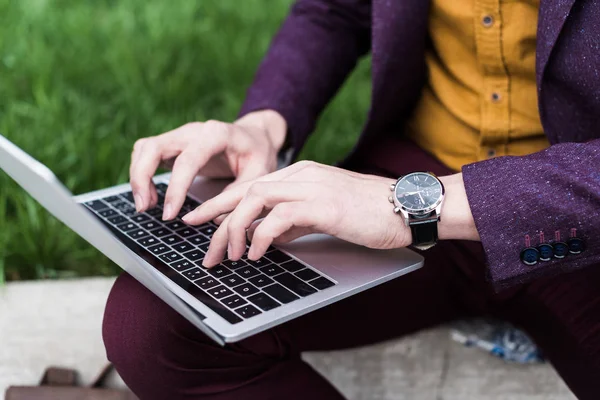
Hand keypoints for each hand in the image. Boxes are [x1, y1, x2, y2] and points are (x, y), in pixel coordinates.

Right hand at [129, 110, 286, 219]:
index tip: (170, 214)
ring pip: (145, 148)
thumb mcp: (259, 174)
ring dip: (138, 177)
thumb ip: (236, 194)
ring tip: (145, 206)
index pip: (188, 159)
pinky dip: (142, 174)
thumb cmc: (258, 154)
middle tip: (144, 209)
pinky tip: (152, 197)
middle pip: (154, 147)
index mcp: (217, 134)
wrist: (255, 135)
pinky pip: (147, 153)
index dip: (176, 187)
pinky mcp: (173, 143)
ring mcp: (180, 135)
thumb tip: (210, 219)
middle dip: (142, 178)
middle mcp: (193, 130)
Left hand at [181, 161, 411, 266]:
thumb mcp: (324, 216)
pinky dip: (260, 236)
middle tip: (205, 250)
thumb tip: (267, 238)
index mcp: (301, 174)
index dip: (220, 204)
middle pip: (245, 192)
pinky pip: (279, 217)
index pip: (251, 186)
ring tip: (228, 256)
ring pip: (255, 199)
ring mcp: (312, 186)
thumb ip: (295, 222)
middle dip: (217, 220)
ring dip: (234, 229)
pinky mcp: (324, 204)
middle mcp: (302, 174)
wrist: (407, 207)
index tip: (200, 222)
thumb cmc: (369, 214)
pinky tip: (255, 254)